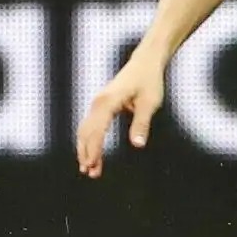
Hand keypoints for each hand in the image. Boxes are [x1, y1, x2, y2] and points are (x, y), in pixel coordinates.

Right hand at [75, 52, 165, 178]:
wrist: (145, 63)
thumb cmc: (149, 82)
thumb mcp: (150, 103)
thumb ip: (142, 123)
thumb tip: (138, 144)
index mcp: (108, 101)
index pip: (97, 130)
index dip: (94, 149)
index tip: (92, 165)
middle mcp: (98, 102)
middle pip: (87, 132)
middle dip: (87, 153)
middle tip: (90, 173)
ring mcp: (97, 103)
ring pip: (86, 130)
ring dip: (86, 149)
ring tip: (89, 170)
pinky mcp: (100, 105)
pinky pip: (90, 126)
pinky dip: (89, 141)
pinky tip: (92, 155)